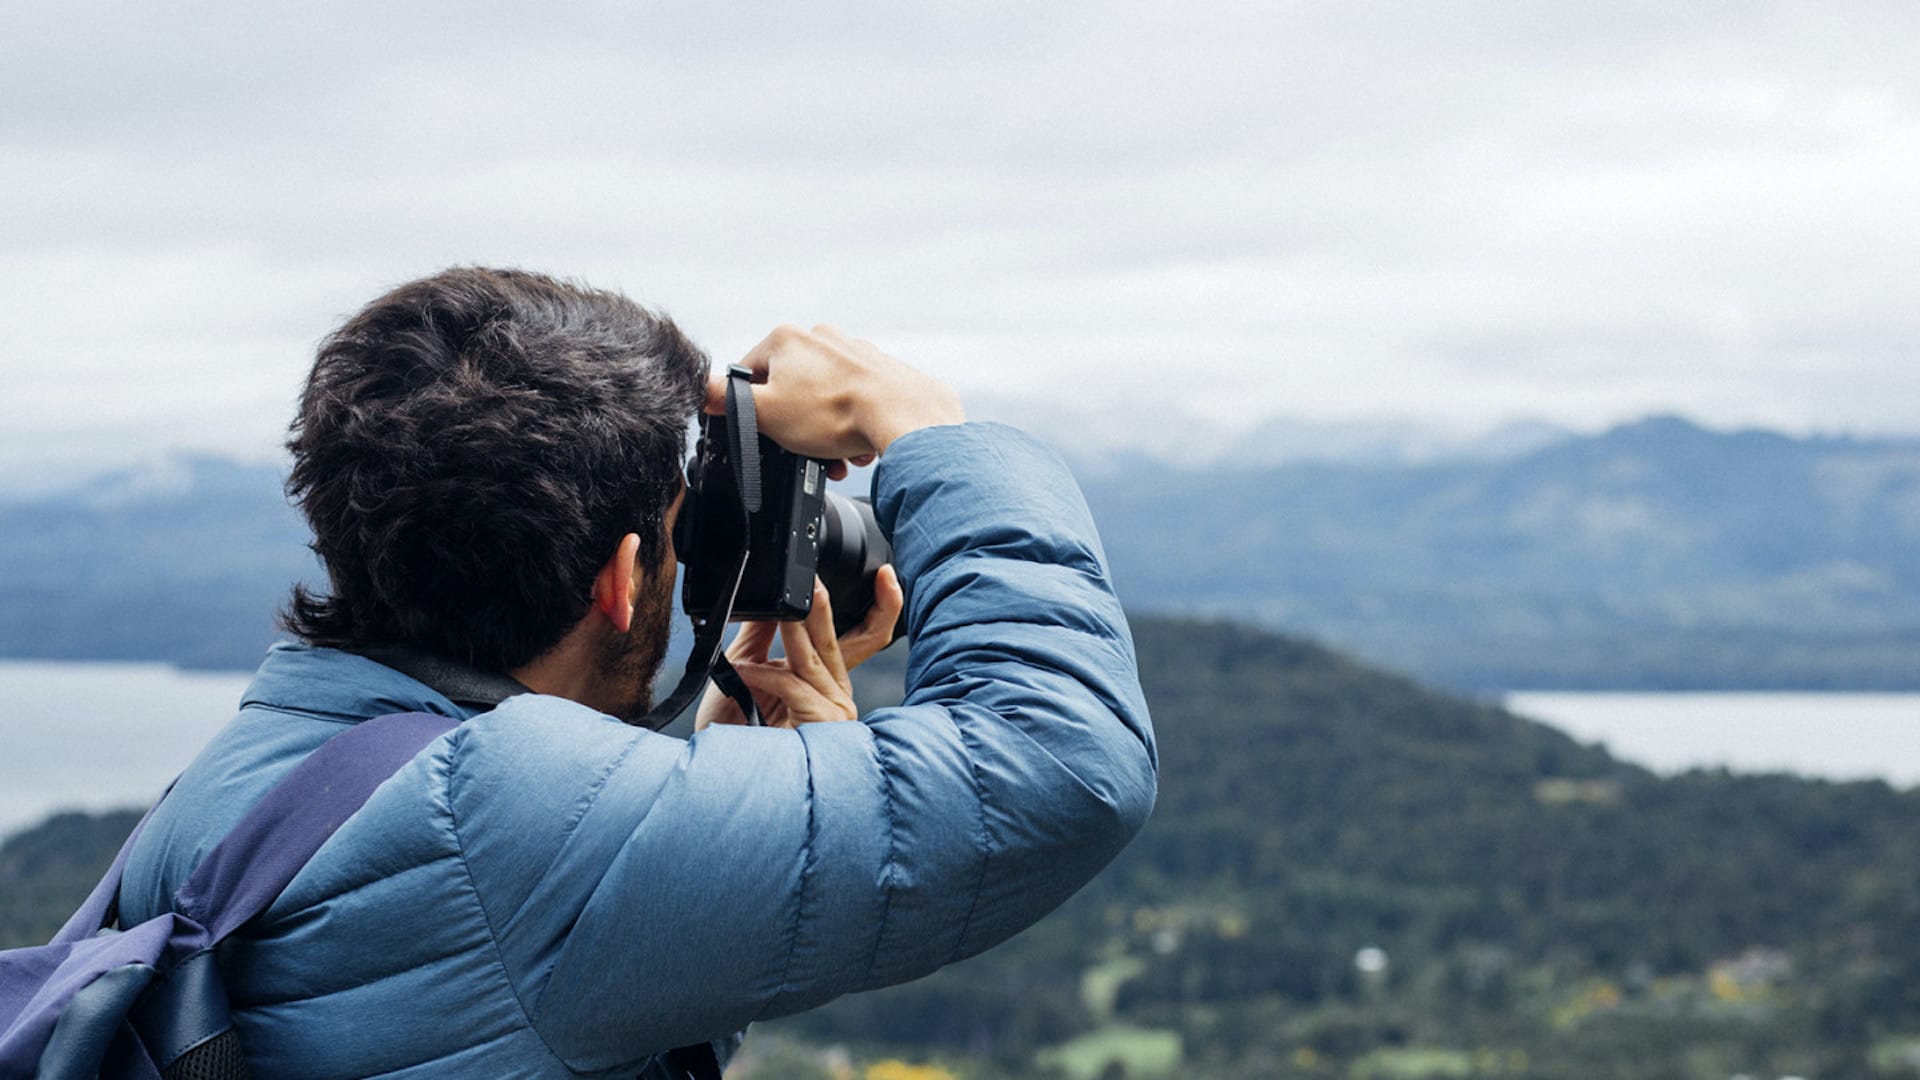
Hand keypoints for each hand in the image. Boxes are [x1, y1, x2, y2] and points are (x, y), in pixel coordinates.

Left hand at [694, 566, 905, 730]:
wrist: (725, 775)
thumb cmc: (739, 731)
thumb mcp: (748, 670)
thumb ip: (763, 634)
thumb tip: (772, 598)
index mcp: (828, 682)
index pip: (866, 637)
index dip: (883, 605)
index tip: (884, 576)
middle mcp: (838, 696)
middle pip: (844, 640)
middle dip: (827, 607)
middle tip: (814, 578)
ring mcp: (835, 712)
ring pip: (814, 659)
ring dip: (791, 632)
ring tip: (775, 607)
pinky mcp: (821, 724)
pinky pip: (792, 685)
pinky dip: (762, 675)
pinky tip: (740, 671)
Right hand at [704, 326, 964, 468]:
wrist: (904, 416)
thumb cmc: (837, 413)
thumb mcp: (766, 412)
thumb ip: (730, 399)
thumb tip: (701, 388)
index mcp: (787, 339)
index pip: (750, 371)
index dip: (753, 407)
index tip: (764, 431)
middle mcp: (821, 337)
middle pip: (791, 388)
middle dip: (795, 426)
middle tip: (803, 451)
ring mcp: (854, 351)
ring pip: (825, 398)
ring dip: (825, 432)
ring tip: (835, 455)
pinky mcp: (881, 370)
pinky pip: (855, 401)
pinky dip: (852, 426)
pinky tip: (858, 446)